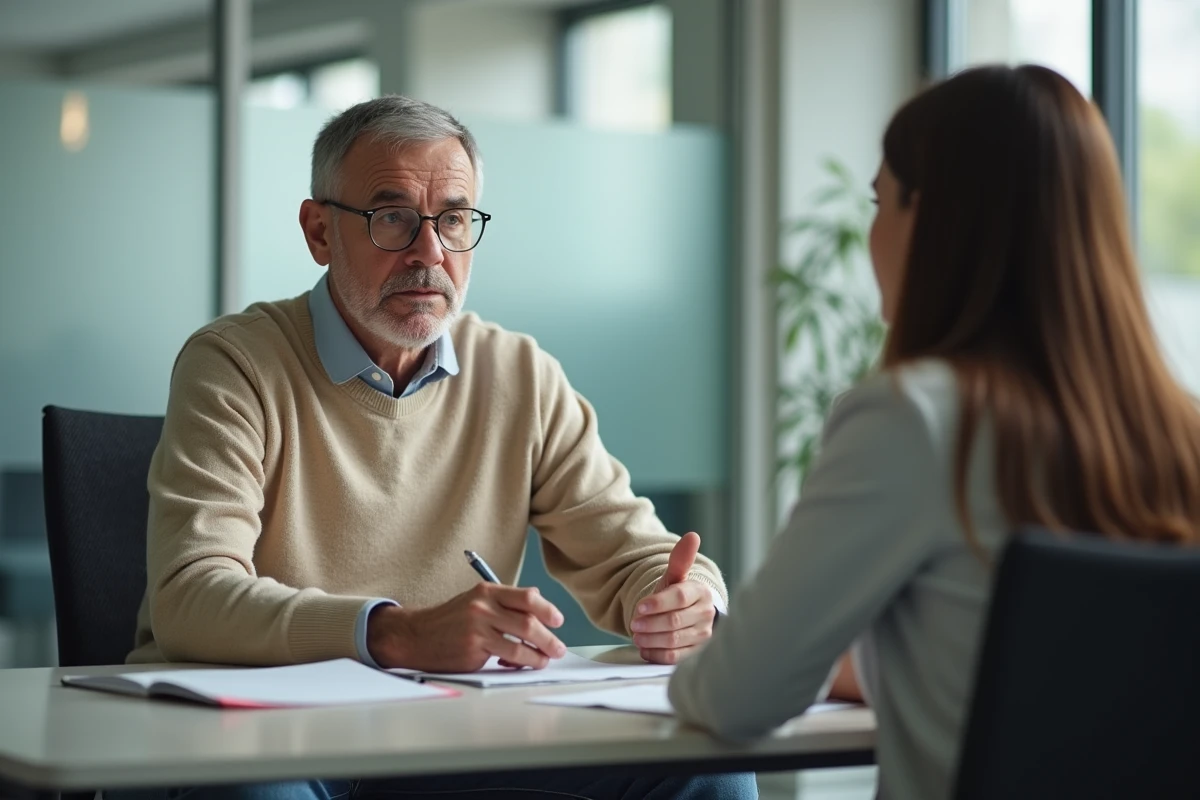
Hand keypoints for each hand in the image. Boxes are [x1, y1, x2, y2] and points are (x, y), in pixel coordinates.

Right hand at [367, 583, 566, 671]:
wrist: (417, 636)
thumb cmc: (450, 620)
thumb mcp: (476, 601)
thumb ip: (505, 603)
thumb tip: (538, 607)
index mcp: (487, 591)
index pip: (526, 597)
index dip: (547, 609)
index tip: (558, 620)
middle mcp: (483, 607)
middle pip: (528, 622)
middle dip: (549, 638)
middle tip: (558, 648)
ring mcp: (478, 629)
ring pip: (520, 643)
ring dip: (538, 655)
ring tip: (545, 660)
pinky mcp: (473, 650)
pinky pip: (506, 658)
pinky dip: (520, 663)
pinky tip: (521, 664)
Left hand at [630, 531, 716, 664]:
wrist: (689, 617)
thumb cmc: (678, 595)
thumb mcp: (675, 577)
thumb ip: (680, 560)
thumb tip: (692, 535)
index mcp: (701, 593)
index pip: (680, 598)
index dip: (657, 603)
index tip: (639, 607)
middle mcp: (706, 615)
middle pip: (674, 622)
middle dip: (650, 623)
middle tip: (633, 623)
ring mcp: (702, 636)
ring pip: (673, 641)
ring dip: (650, 639)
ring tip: (636, 636)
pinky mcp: (695, 654)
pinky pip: (674, 658)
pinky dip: (656, 654)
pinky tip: (645, 648)